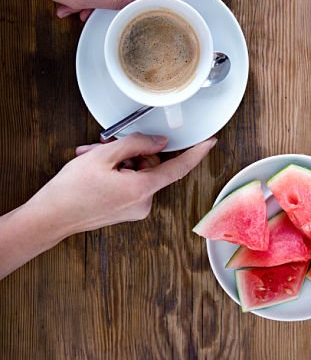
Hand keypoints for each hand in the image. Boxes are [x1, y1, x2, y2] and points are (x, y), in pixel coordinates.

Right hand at [25, 134, 215, 238]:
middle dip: (128, 152)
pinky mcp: (127, 211)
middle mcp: (144, 202)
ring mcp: (136, 209)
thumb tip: (160, 142)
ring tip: (90, 159)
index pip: (178, 168)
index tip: (209, 142)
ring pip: (136, 173)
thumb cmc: (72, 189)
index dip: (196, 153)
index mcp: (142, 189)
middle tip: (101, 146)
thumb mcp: (104, 156)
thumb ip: (136, 144)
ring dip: (116, 161)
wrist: (52, 217)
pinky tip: (94, 171)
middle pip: (150, 166)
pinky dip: (114, 174)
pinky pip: (128, 185)